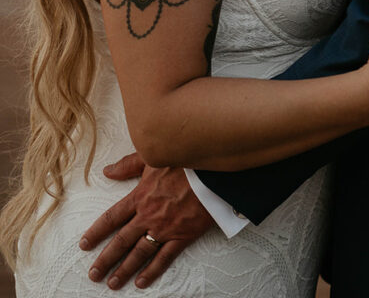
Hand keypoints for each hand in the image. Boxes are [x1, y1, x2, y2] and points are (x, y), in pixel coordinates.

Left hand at [79, 153, 213, 289]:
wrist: (211, 171)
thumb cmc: (183, 161)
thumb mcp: (152, 157)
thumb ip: (128, 165)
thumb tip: (108, 171)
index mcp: (139, 197)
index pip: (112, 218)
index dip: (96, 232)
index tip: (84, 245)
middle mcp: (148, 216)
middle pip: (121, 241)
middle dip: (105, 259)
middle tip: (93, 274)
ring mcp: (164, 228)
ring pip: (139, 253)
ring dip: (124, 270)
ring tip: (112, 283)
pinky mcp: (182, 236)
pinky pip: (164, 258)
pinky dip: (152, 271)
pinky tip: (141, 281)